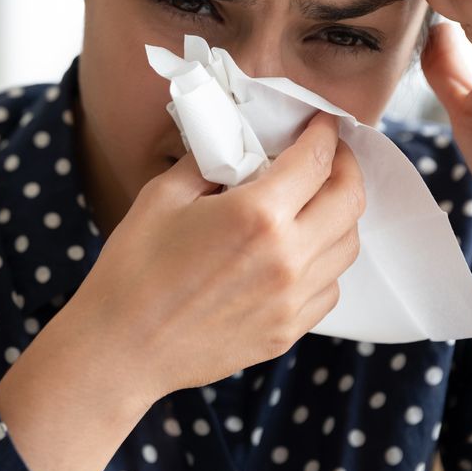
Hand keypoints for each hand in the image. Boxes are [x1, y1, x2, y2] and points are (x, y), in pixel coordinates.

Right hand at [70, 111, 363, 401]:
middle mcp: (287, 256)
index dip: (325, 134)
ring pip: (347, 246)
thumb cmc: (133, 268)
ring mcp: (292, 300)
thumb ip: (208, 163)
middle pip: (350, 201)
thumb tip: (236, 148)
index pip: (316, 161)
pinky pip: (330, 288)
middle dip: (346, 168)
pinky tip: (298, 252)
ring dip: (340, 215)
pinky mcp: (287, 331)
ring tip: (316, 202)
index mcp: (257, 214)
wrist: (121, 347)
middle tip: (331, 155)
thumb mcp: (162, 196)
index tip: (323, 123)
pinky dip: (326, 262)